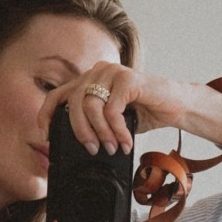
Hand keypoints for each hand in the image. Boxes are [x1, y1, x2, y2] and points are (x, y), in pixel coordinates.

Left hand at [35, 62, 190, 153]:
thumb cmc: (144, 112)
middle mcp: (98, 71)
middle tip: (92, 149)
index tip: (45, 135)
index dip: (47, 114)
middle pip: (73, 104)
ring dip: (101, 133)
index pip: (58, 94)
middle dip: (80, 132)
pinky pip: (111, 110)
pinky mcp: (127, 79)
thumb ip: (94, 122)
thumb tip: (76, 142)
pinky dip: (117, 130)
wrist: (176, 106)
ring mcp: (112, 72)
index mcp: (90, 80)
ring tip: (112, 147)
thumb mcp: (112, 120)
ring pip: (91, 107)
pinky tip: (125, 140)